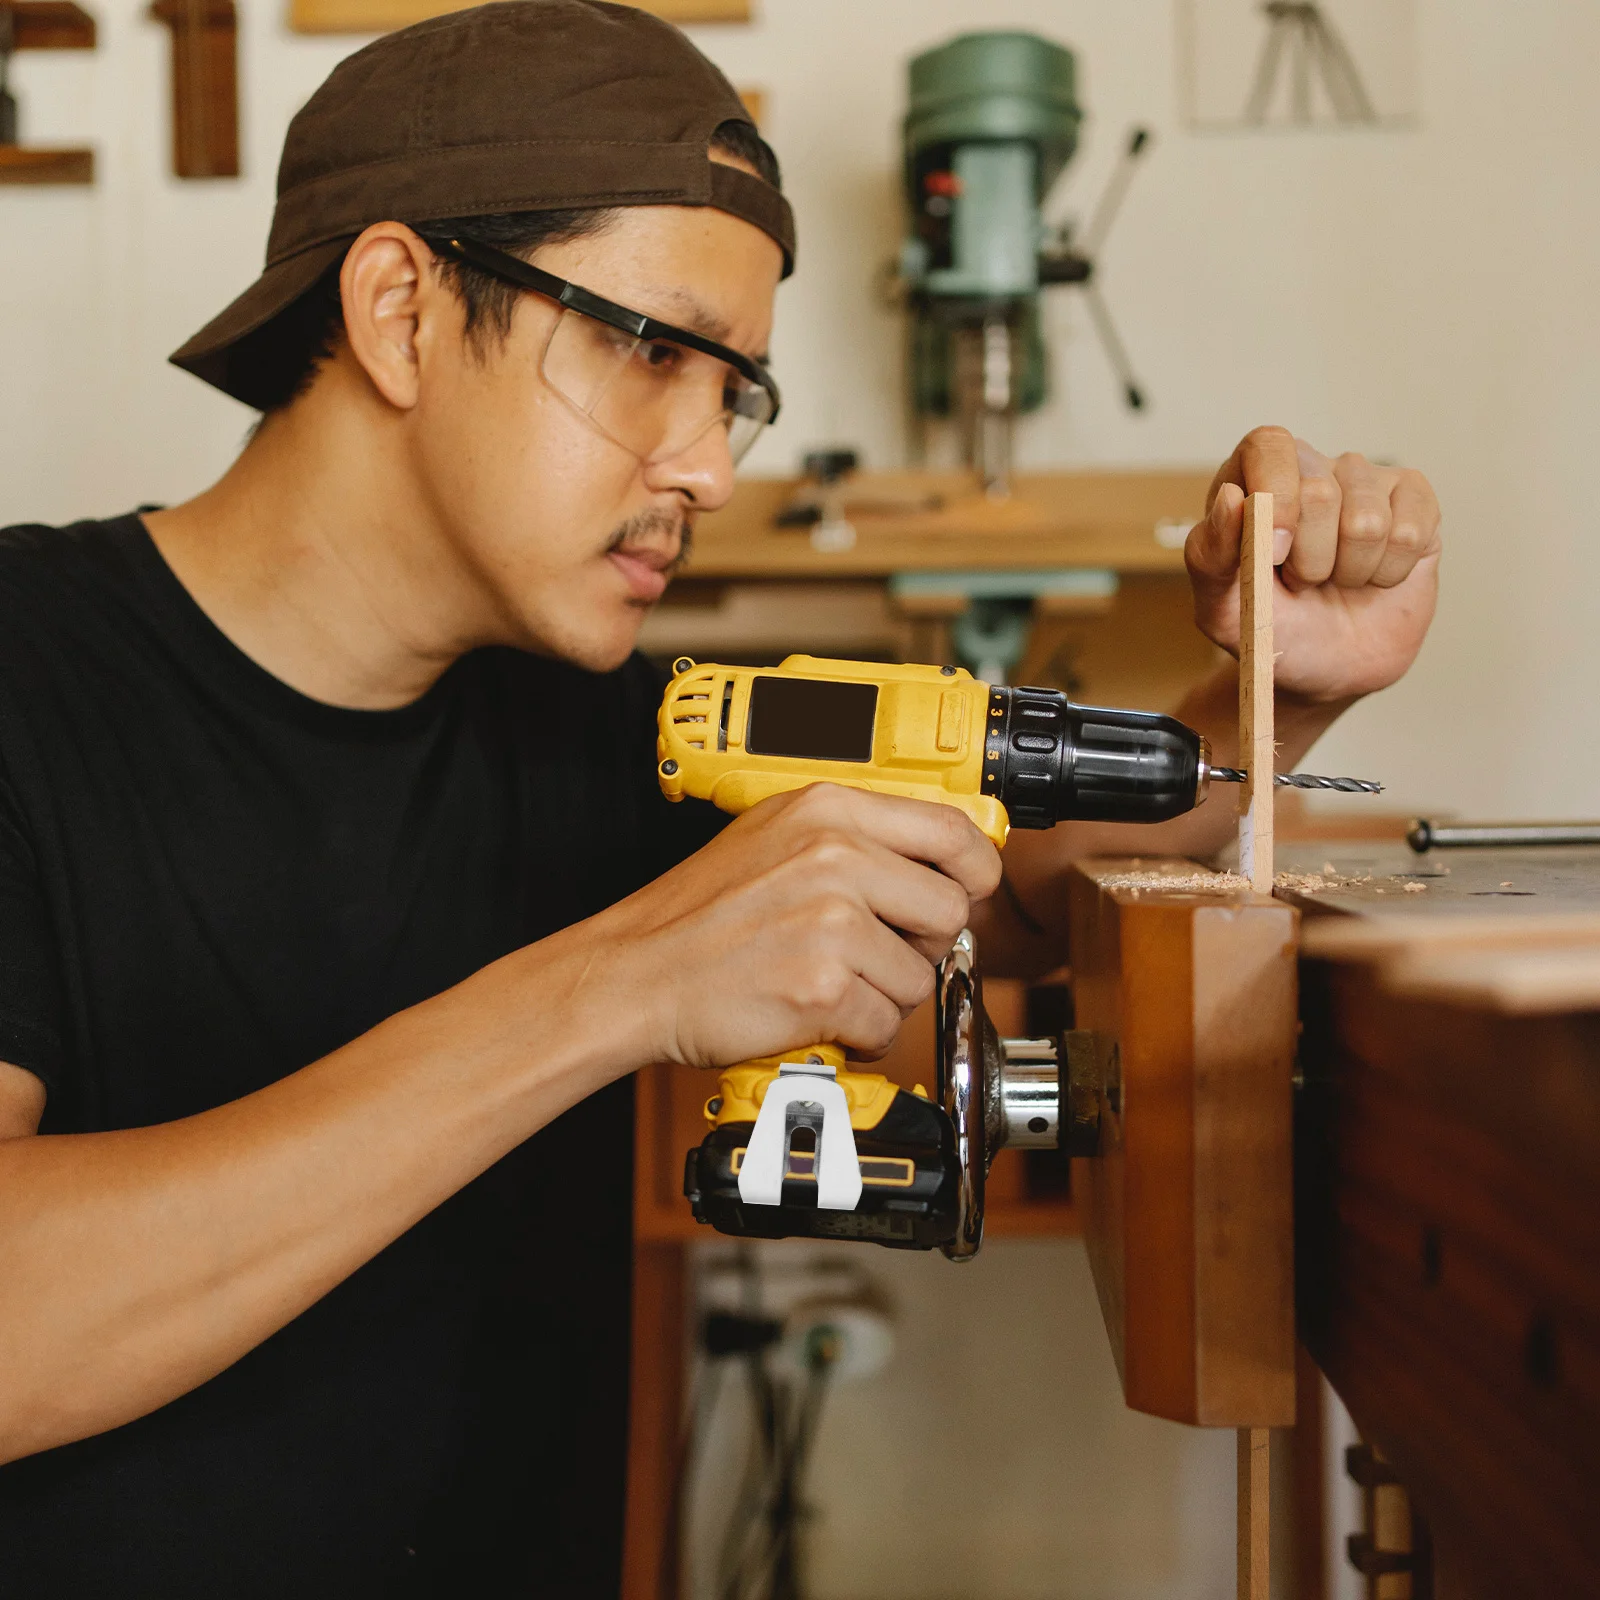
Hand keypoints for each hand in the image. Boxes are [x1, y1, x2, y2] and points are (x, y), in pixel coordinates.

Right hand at [593, 784, 1000, 1070]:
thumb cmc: (698, 915)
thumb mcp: (774, 837)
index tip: (972, 889)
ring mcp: (831, 921)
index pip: (950, 829)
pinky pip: (887, 1024)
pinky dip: (858, 1034)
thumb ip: (850, 837)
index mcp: (828, 810)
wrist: (635, 974)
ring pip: (920, 975)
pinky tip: (817, 1014)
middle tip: (874, 954)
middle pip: (949, 910)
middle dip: (922, 944)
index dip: (976, 869)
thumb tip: (932, 860)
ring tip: (829, 983)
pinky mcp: (823, 985)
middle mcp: (836, 856)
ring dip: (884, 995)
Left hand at [1185, 426, 1440, 702]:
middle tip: (1302, 581)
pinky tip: (1374, 577)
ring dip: (1349, 572)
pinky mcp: (1415, 502)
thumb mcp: (1220, 607)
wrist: (1321, 666)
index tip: (1275, 551)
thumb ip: (1212, 554)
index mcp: (1255, 477)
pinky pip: (1411, 532)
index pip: (1270, 446)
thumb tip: (1230, 497)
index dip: (1276, 495)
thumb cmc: (1267, 627)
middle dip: (1310, 560)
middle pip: (1320, 492)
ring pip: (1367, 520)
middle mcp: (1312, 467)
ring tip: (1335, 580)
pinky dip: (1388, 573)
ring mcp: (1367, 481)